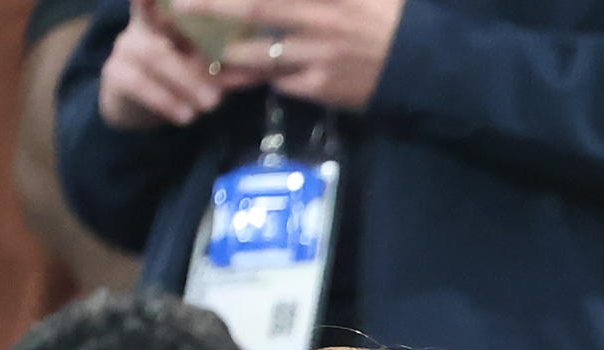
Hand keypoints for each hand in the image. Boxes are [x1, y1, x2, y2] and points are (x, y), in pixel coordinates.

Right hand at [97, 0, 247, 127]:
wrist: (136, 108)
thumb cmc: (175, 80)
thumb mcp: (202, 71)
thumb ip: (225, 68)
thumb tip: (263, 70)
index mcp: (165, 18)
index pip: (158, 0)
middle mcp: (143, 26)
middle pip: (164, 26)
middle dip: (193, 61)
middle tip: (217, 97)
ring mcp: (125, 47)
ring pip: (152, 54)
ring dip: (184, 82)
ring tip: (208, 106)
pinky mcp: (116, 73)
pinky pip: (137, 82)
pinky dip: (164, 100)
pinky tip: (185, 116)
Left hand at [206, 0, 405, 110]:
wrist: (423, 66)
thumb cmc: (389, 18)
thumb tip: (277, 2)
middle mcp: (318, 19)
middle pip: (255, 8)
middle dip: (213, 7)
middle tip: (179, 6)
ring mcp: (318, 55)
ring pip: (260, 53)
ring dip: (229, 53)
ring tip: (205, 52)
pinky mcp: (323, 87)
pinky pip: (280, 81)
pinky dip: (261, 75)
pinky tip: (244, 73)